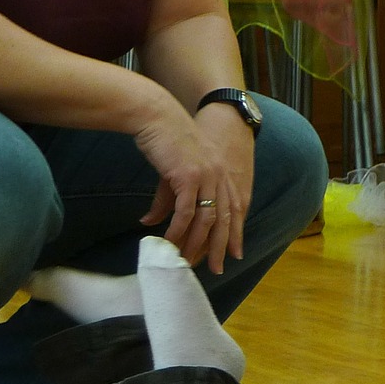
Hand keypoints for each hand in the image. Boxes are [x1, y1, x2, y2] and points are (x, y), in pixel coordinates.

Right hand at [137, 101, 253, 273]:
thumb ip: (166, 199)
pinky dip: (178, 230)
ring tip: (186, 261)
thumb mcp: (171, 172)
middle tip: (215, 269)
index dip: (234, 234)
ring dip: (196, 244)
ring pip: (206, 220)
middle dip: (220, 247)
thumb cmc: (163, 140)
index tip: (233, 254)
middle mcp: (220, 176)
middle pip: (224, 219)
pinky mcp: (188, 177)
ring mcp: (206, 177)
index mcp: (222, 173)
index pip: (234, 209)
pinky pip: (186, 212)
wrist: (156, 114)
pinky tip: (169, 242)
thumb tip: (150, 221)